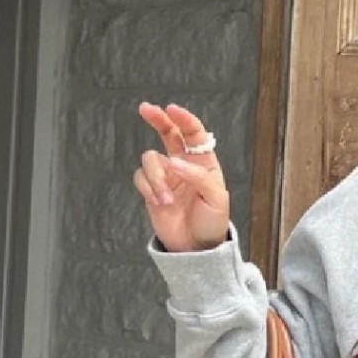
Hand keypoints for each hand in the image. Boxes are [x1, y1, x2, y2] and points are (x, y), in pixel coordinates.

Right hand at [134, 102, 230, 251]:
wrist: (196, 248)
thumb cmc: (211, 222)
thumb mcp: (216, 199)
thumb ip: (198, 177)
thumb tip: (175, 163)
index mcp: (204, 163)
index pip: (193, 134)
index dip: (183, 119)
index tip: (172, 109)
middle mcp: (183, 165)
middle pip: (167, 133)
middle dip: (157, 119)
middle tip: (145, 109)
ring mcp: (166, 176)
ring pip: (150, 159)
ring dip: (156, 177)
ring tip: (166, 199)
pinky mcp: (151, 189)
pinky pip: (141, 178)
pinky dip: (148, 189)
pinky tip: (160, 203)